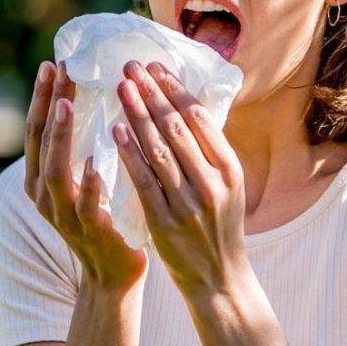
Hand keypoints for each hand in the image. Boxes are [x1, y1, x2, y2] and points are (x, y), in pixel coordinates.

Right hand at [24, 60, 148, 293]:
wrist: (113, 273)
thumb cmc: (103, 217)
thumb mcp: (84, 179)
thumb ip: (81, 148)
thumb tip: (93, 98)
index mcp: (40, 178)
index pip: (36, 129)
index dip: (42, 96)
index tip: (52, 63)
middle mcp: (44, 194)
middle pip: (41, 141)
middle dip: (49, 103)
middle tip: (60, 69)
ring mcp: (63, 214)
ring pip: (56, 170)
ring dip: (61, 135)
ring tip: (68, 103)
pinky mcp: (89, 231)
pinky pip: (85, 205)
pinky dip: (89, 183)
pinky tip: (95, 162)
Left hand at [114, 60, 250, 297]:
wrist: (219, 279)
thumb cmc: (218, 226)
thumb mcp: (227, 186)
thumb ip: (209, 152)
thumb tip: (185, 105)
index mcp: (230, 169)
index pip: (201, 118)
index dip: (176, 89)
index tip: (155, 66)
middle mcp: (213, 183)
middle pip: (178, 128)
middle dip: (152, 93)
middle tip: (131, 67)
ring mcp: (189, 204)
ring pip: (159, 150)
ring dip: (137, 115)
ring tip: (121, 88)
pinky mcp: (165, 223)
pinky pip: (144, 181)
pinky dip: (129, 154)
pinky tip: (116, 131)